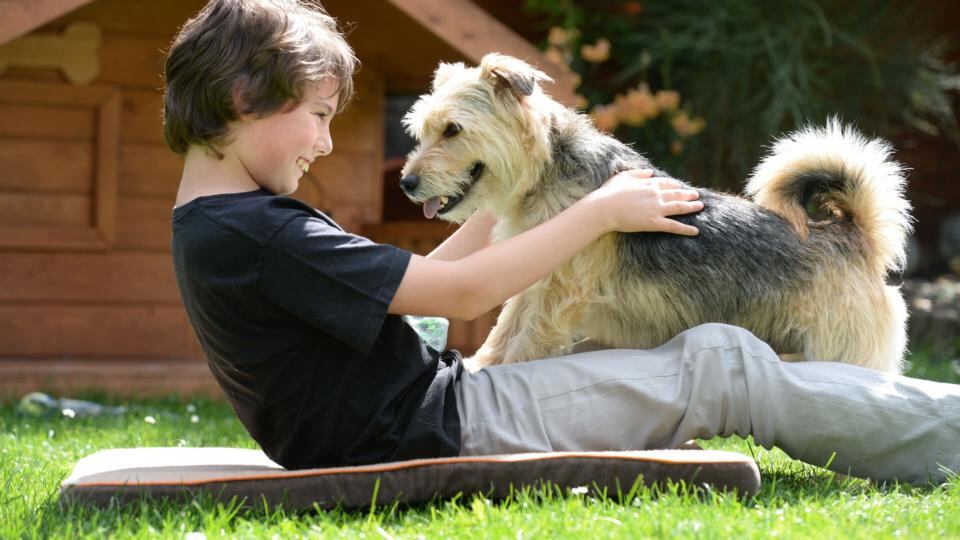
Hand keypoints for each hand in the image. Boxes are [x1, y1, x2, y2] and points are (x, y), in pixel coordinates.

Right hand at [586, 169, 702, 234]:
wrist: (603, 208)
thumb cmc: (609, 193)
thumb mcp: (623, 176)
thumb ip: (638, 173)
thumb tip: (650, 171)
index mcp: (648, 184)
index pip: (666, 183)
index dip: (675, 185)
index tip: (680, 186)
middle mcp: (656, 195)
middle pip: (676, 194)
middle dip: (688, 194)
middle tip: (697, 195)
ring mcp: (656, 209)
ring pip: (679, 207)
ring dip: (691, 206)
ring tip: (701, 206)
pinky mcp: (654, 223)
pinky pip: (674, 226)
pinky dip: (686, 229)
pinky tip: (696, 231)